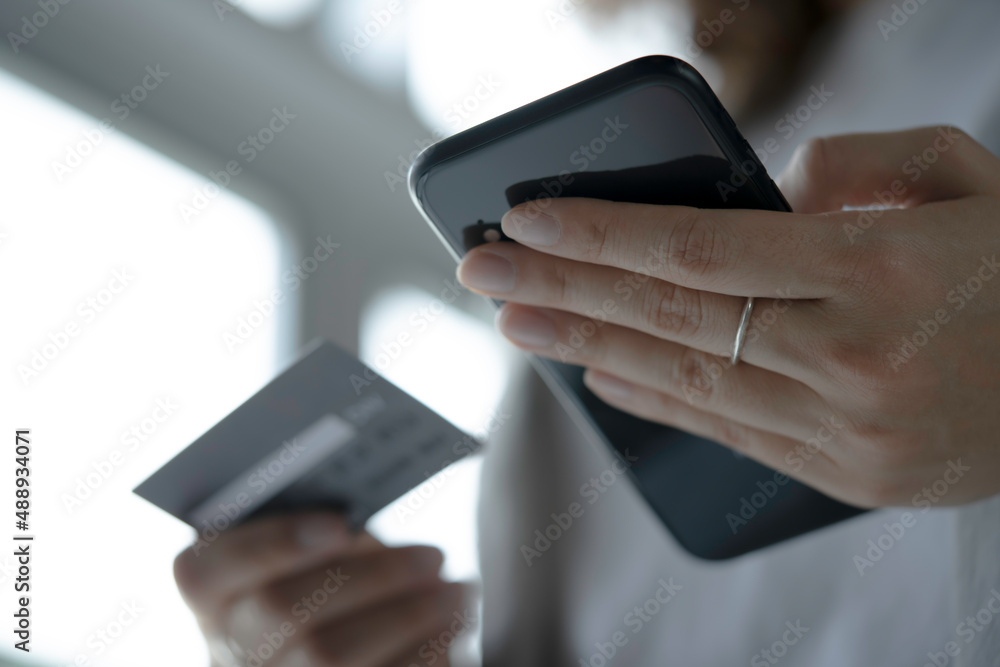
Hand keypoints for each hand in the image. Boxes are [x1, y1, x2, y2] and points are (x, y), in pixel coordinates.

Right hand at [173, 513, 467, 666]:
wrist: (340, 644)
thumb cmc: (330, 579)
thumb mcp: (315, 547)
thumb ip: (324, 521)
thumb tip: (362, 503)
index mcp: (212, 596)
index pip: (204, 571)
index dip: (271, 543)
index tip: (341, 522)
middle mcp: (226, 650)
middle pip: (283, 612)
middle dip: (371, 577)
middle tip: (435, 555)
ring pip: (328, 655)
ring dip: (408, 617)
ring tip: (461, 592)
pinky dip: (423, 652)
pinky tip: (453, 628)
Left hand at [456, 127, 999, 508]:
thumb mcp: (971, 178)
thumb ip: (861, 166)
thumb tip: (764, 189)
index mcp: (881, 272)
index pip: (701, 250)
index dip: (602, 235)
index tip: (526, 219)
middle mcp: (853, 359)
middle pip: (671, 317)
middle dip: (563, 291)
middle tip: (480, 272)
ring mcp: (848, 431)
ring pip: (685, 384)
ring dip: (588, 350)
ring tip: (517, 324)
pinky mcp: (848, 476)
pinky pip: (726, 433)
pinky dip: (653, 402)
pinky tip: (597, 378)